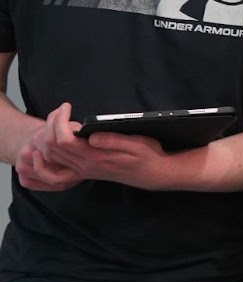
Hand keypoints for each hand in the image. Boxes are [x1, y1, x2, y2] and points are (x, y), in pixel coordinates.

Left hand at [21, 102, 178, 190]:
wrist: (152, 175)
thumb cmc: (147, 157)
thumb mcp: (137, 144)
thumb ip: (114, 141)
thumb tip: (91, 136)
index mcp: (97, 157)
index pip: (64, 140)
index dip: (59, 121)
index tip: (67, 107)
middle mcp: (86, 166)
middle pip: (52, 146)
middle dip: (51, 124)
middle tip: (62, 109)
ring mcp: (83, 170)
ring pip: (52, 154)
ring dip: (50, 134)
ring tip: (61, 118)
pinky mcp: (84, 171)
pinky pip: (58, 163)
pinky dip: (51, 149)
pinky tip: (59, 136)